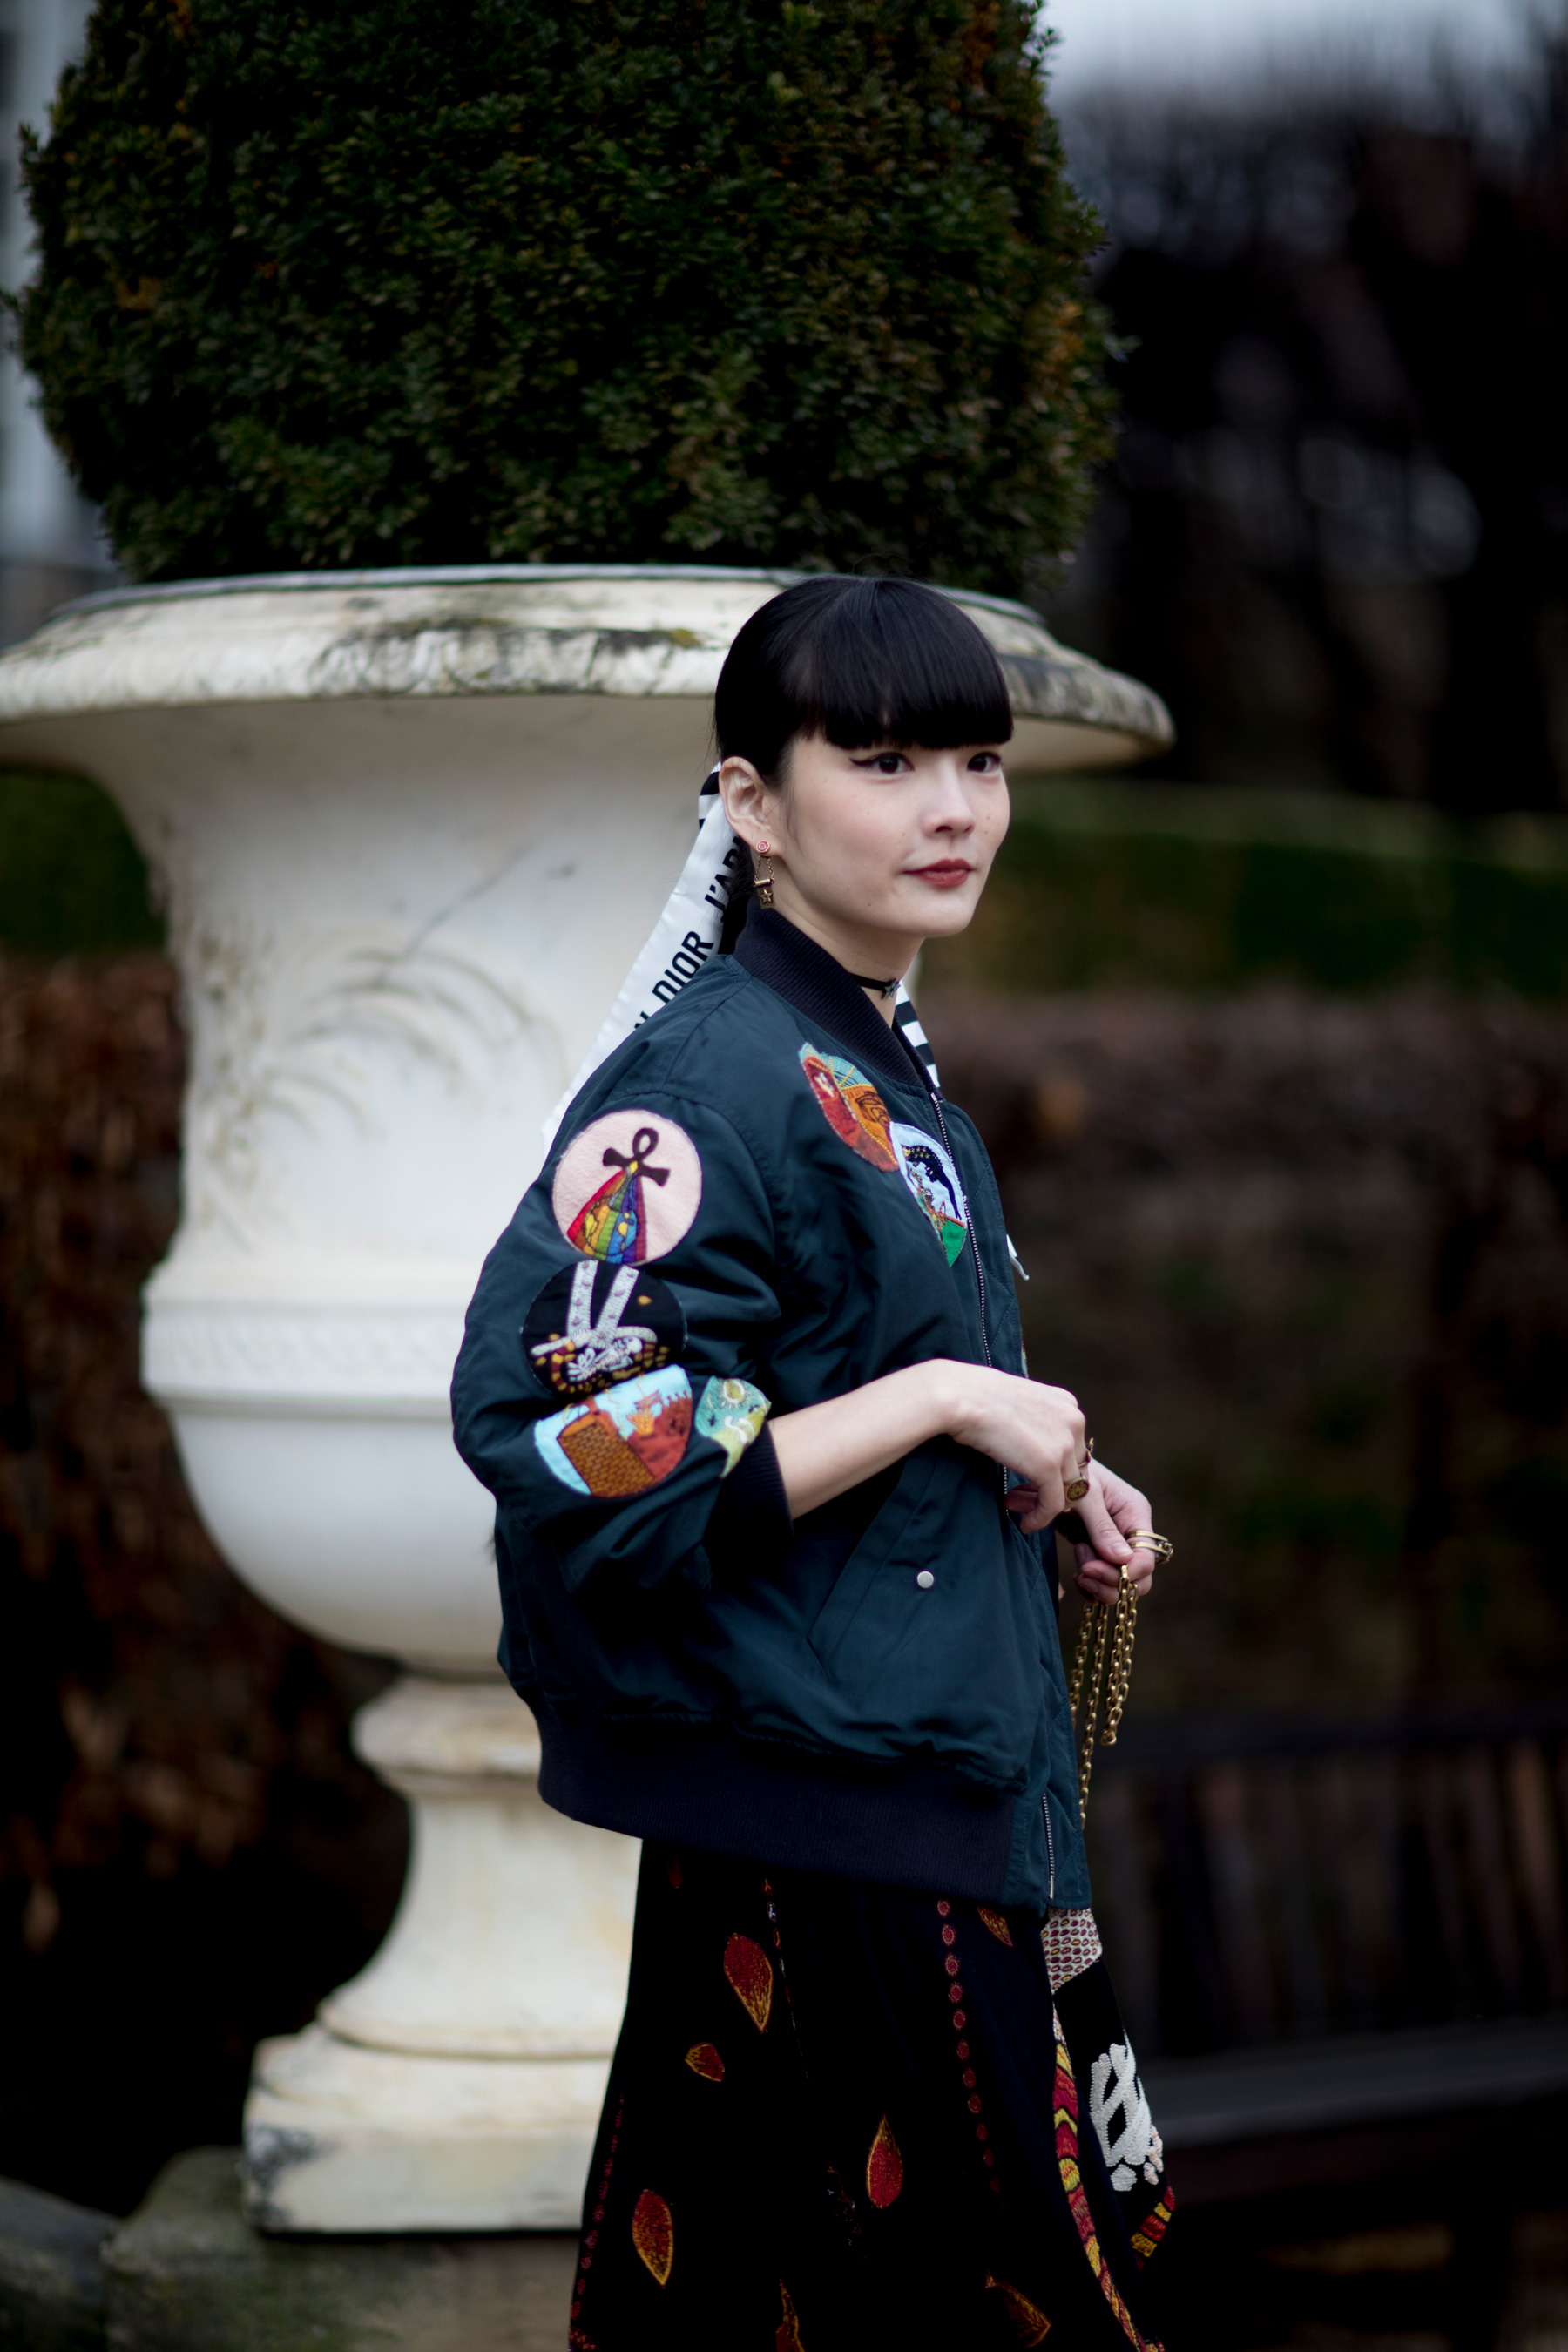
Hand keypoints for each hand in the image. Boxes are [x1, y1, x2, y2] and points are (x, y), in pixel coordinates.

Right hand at [939, 1364, 1102, 1538]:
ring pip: (1070, 1490)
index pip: (1075, 1447)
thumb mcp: (1017, 1403)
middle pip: (1077, 1469)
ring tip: (1025, 1513)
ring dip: (1047, 1506)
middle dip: (1056, 1489)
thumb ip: (1034, 1421)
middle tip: (1030, 1501)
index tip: (1037, 1483)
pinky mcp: (1049, 1465)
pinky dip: (1041, 1518)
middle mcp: (1074, 1421)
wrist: (960, 1397)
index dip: (1058, 1469)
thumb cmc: (975, 1396)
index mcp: (1067, 1404)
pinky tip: (1026, 1524)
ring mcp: (1064, 1444)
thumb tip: (1031, 1444)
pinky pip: (1053, 1504)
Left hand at [1065, 1461, 1159, 1602]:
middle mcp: (1131, 1533)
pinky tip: (1077, 1576)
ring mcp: (1117, 1545)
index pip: (1146, 1558)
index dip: (1125, 1573)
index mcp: (1136, 1515)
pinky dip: (1091, 1586)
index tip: (1091, 1568)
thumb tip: (1122, 1560)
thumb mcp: (1085, 1495)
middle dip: (1111, 1582)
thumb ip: (1102, 1527)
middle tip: (1083, 1571)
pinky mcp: (1100, 1553)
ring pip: (1121, 1584)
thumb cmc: (1070, 1473)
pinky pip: (1104, 1582)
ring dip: (1098, 1584)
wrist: (1051, 1471)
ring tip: (1078, 1566)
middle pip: (1139, 1578)